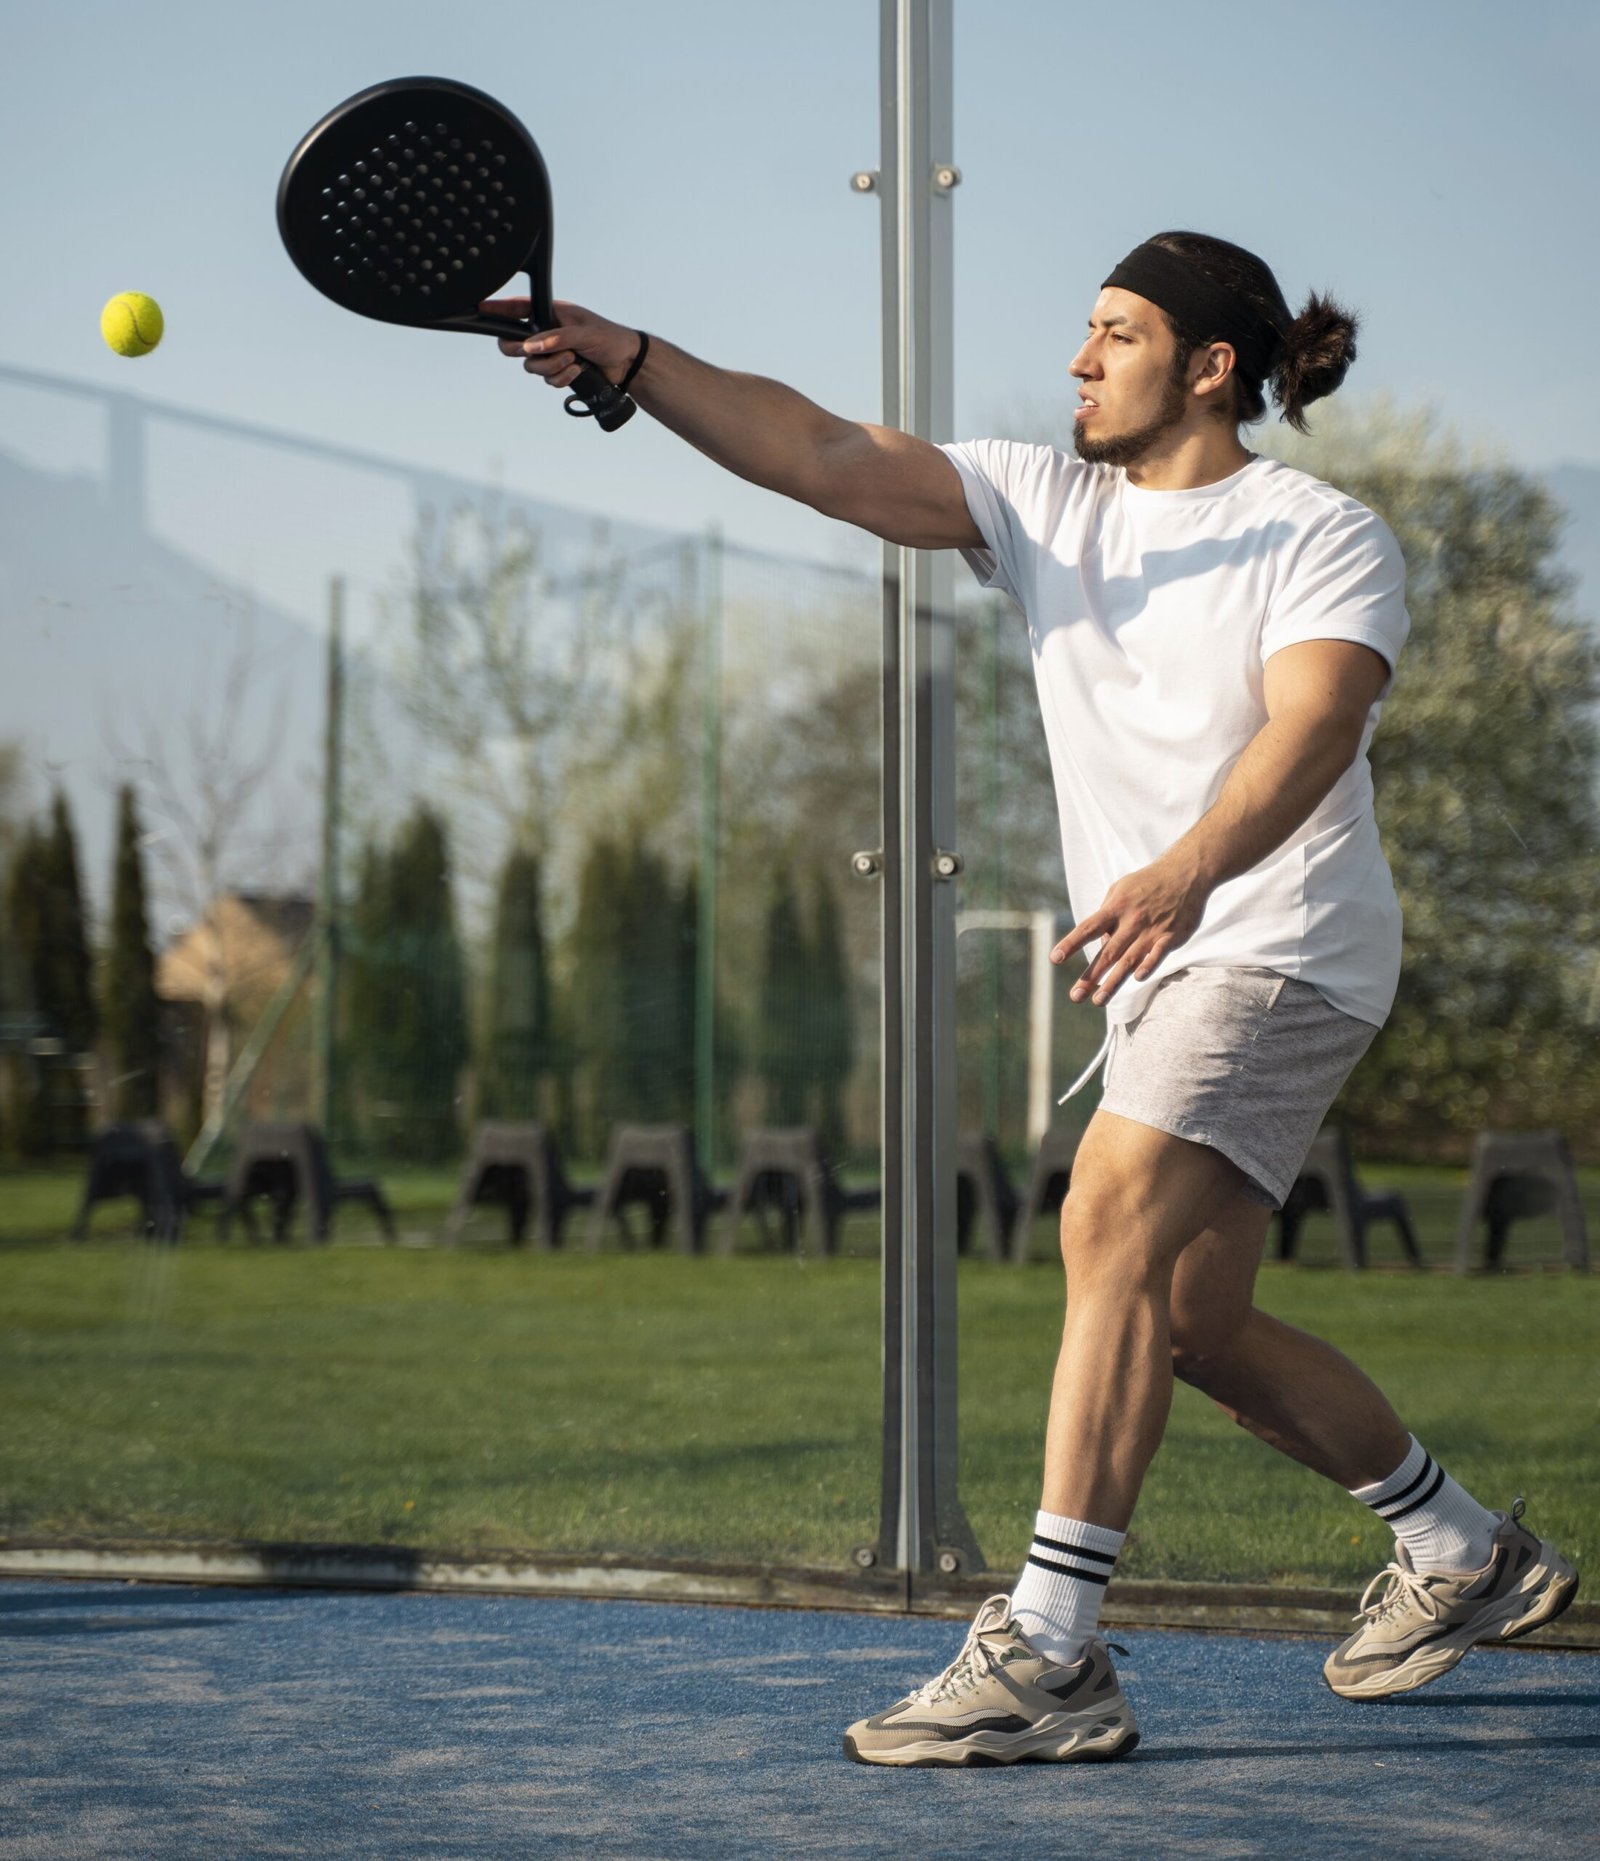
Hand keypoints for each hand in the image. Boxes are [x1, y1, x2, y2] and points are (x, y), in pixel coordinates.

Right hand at [486, 298, 640, 390]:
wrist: (628, 363)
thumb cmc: (609, 338)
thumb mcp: (583, 333)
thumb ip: (556, 338)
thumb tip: (531, 347)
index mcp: (549, 313)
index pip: (516, 309)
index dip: (496, 310)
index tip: (478, 310)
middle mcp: (545, 333)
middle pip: (513, 344)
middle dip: (524, 352)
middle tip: (535, 352)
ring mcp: (551, 353)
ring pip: (531, 366)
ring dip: (551, 367)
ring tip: (573, 361)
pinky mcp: (560, 371)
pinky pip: (547, 380)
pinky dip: (560, 379)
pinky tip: (576, 372)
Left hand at [1050, 851, 1210, 1005]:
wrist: (1186, 872)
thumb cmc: (1146, 884)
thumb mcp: (1120, 890)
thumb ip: (1107, 915)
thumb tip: (1100, 944)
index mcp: (1115, 908)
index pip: (1088, 928)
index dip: (1071, 944)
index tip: (1054, 959)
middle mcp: (1131, 921)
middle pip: (1108, 953)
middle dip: (1091, 976)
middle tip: (1075, 996)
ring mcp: (1152, 929)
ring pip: (1130, 960)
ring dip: (1114, 982)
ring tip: (1098, 1001)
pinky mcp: (1172, 936)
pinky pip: (1159, 953)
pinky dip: (1149, 964)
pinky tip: (1138, 977)